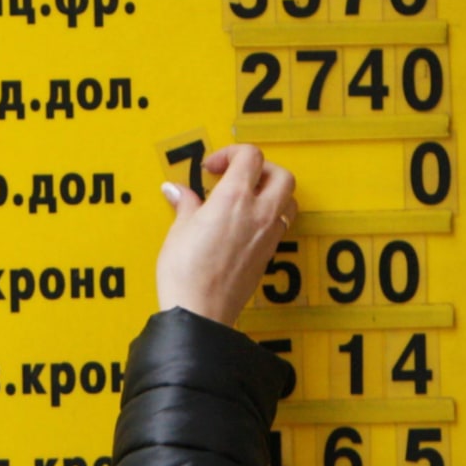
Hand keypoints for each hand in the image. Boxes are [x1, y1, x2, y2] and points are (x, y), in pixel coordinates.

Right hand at [157, 144, 297, 327]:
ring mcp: (268, 235)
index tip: (212, 168)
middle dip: (260, 169)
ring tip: (246, 199)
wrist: (199, 311)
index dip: (231, 154)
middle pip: (281, 174)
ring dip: (271, 192)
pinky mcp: (268, 255)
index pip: (250, 157)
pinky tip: (244, 225)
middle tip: (236, 177)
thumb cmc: (186, 273)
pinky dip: (267, 217)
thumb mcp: (178, 231)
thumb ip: (185, 205)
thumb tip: (177, 192)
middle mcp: (259, 213)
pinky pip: (279, 225)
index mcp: (234, 198)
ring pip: (288, 200)